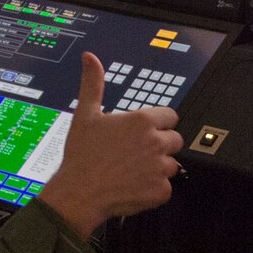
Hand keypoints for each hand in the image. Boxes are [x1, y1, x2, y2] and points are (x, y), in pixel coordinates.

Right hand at [36, 54, 184, 240]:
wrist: (78, 193)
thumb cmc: (81, 156)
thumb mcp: (85, 114)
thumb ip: (93, 84)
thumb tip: (90, 58)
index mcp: (143, 121)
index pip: (170, 116)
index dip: (158, 123)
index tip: (143, 132)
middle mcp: (156, 143)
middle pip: (175, 139)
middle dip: (160, 145)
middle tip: (136, 153)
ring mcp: (160, 168)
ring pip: (172, 165)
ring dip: (158, 168)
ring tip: (132, 170)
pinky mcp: (161, 191)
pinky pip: (166, 188)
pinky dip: (153, 189)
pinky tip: (134, 185)